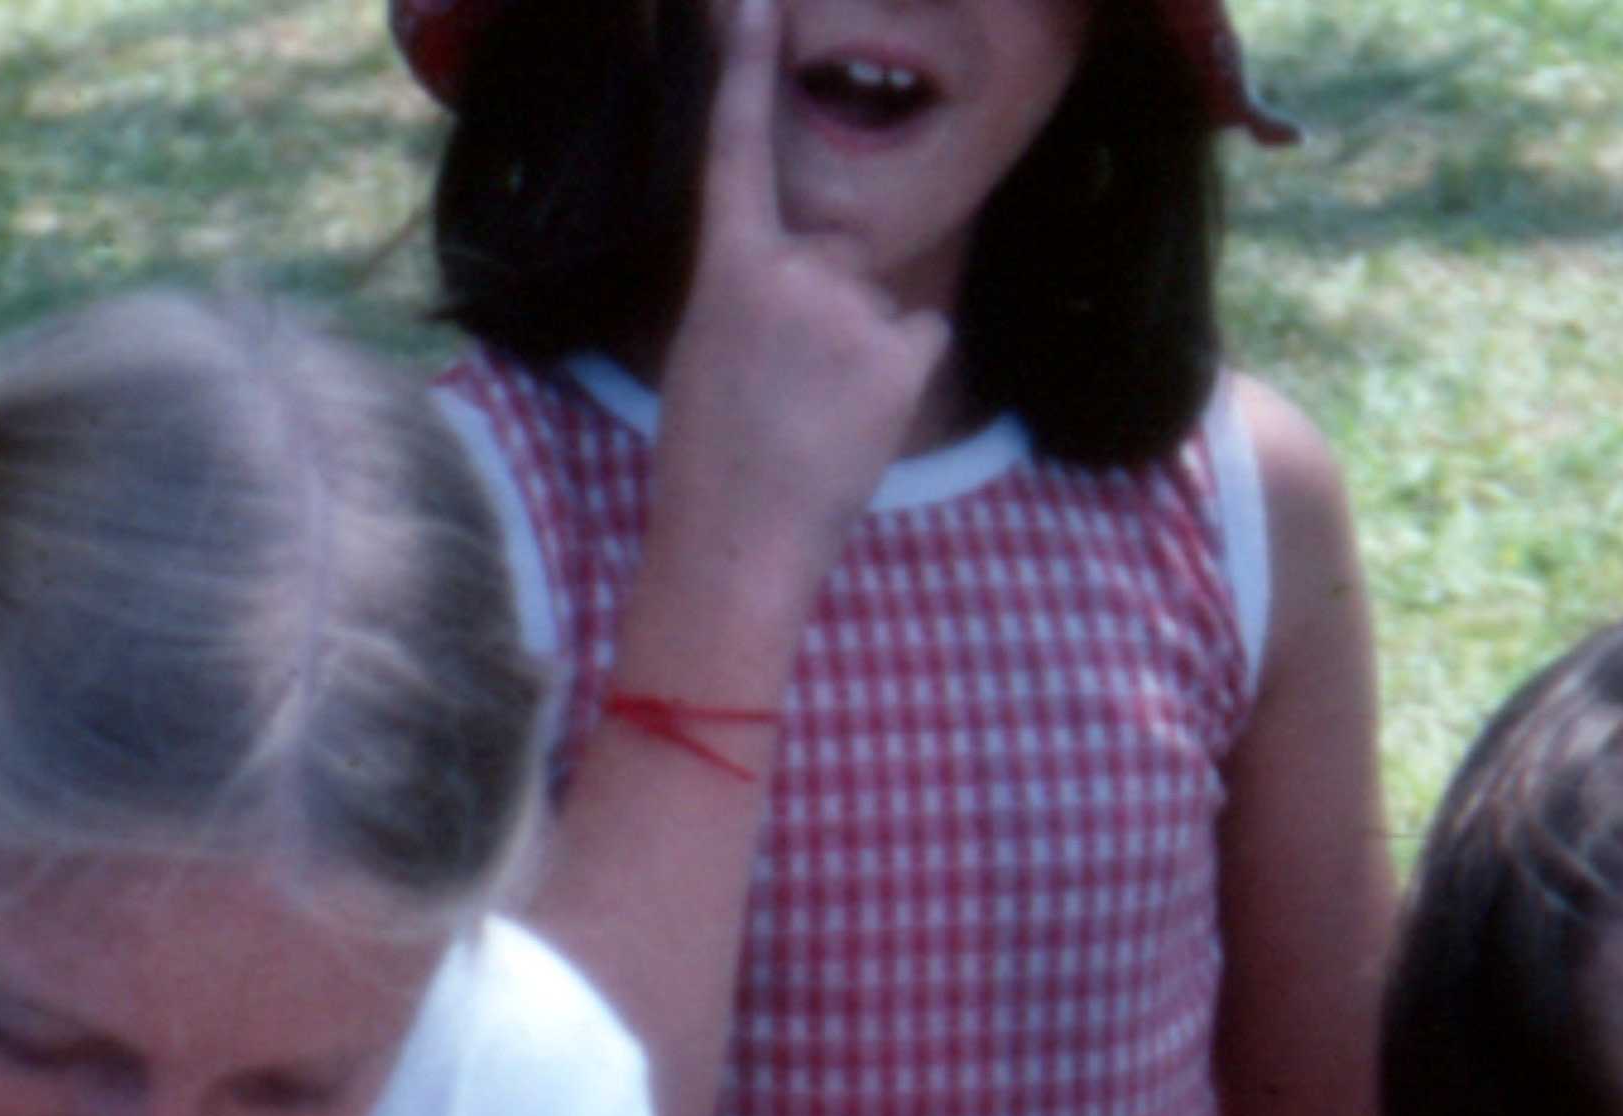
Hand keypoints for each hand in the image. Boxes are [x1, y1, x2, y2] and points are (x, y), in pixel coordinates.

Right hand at [638, 0, 952, 606]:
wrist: (733, 553)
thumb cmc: (708, 468)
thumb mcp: (705, 355)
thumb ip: (755, 294)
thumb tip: (815, 279)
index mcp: (725, 269)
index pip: (737, 148)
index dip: (745, 68)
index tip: (754, 2)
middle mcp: (792, 270)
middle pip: (836, 253)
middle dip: (825, 309)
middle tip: (784, 394)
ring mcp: (850, 308)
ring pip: (877, 305)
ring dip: (860, 354)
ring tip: (814, 421)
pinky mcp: (902, 350)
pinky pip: (917, 337)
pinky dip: (899, 376)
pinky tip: (859, 424)